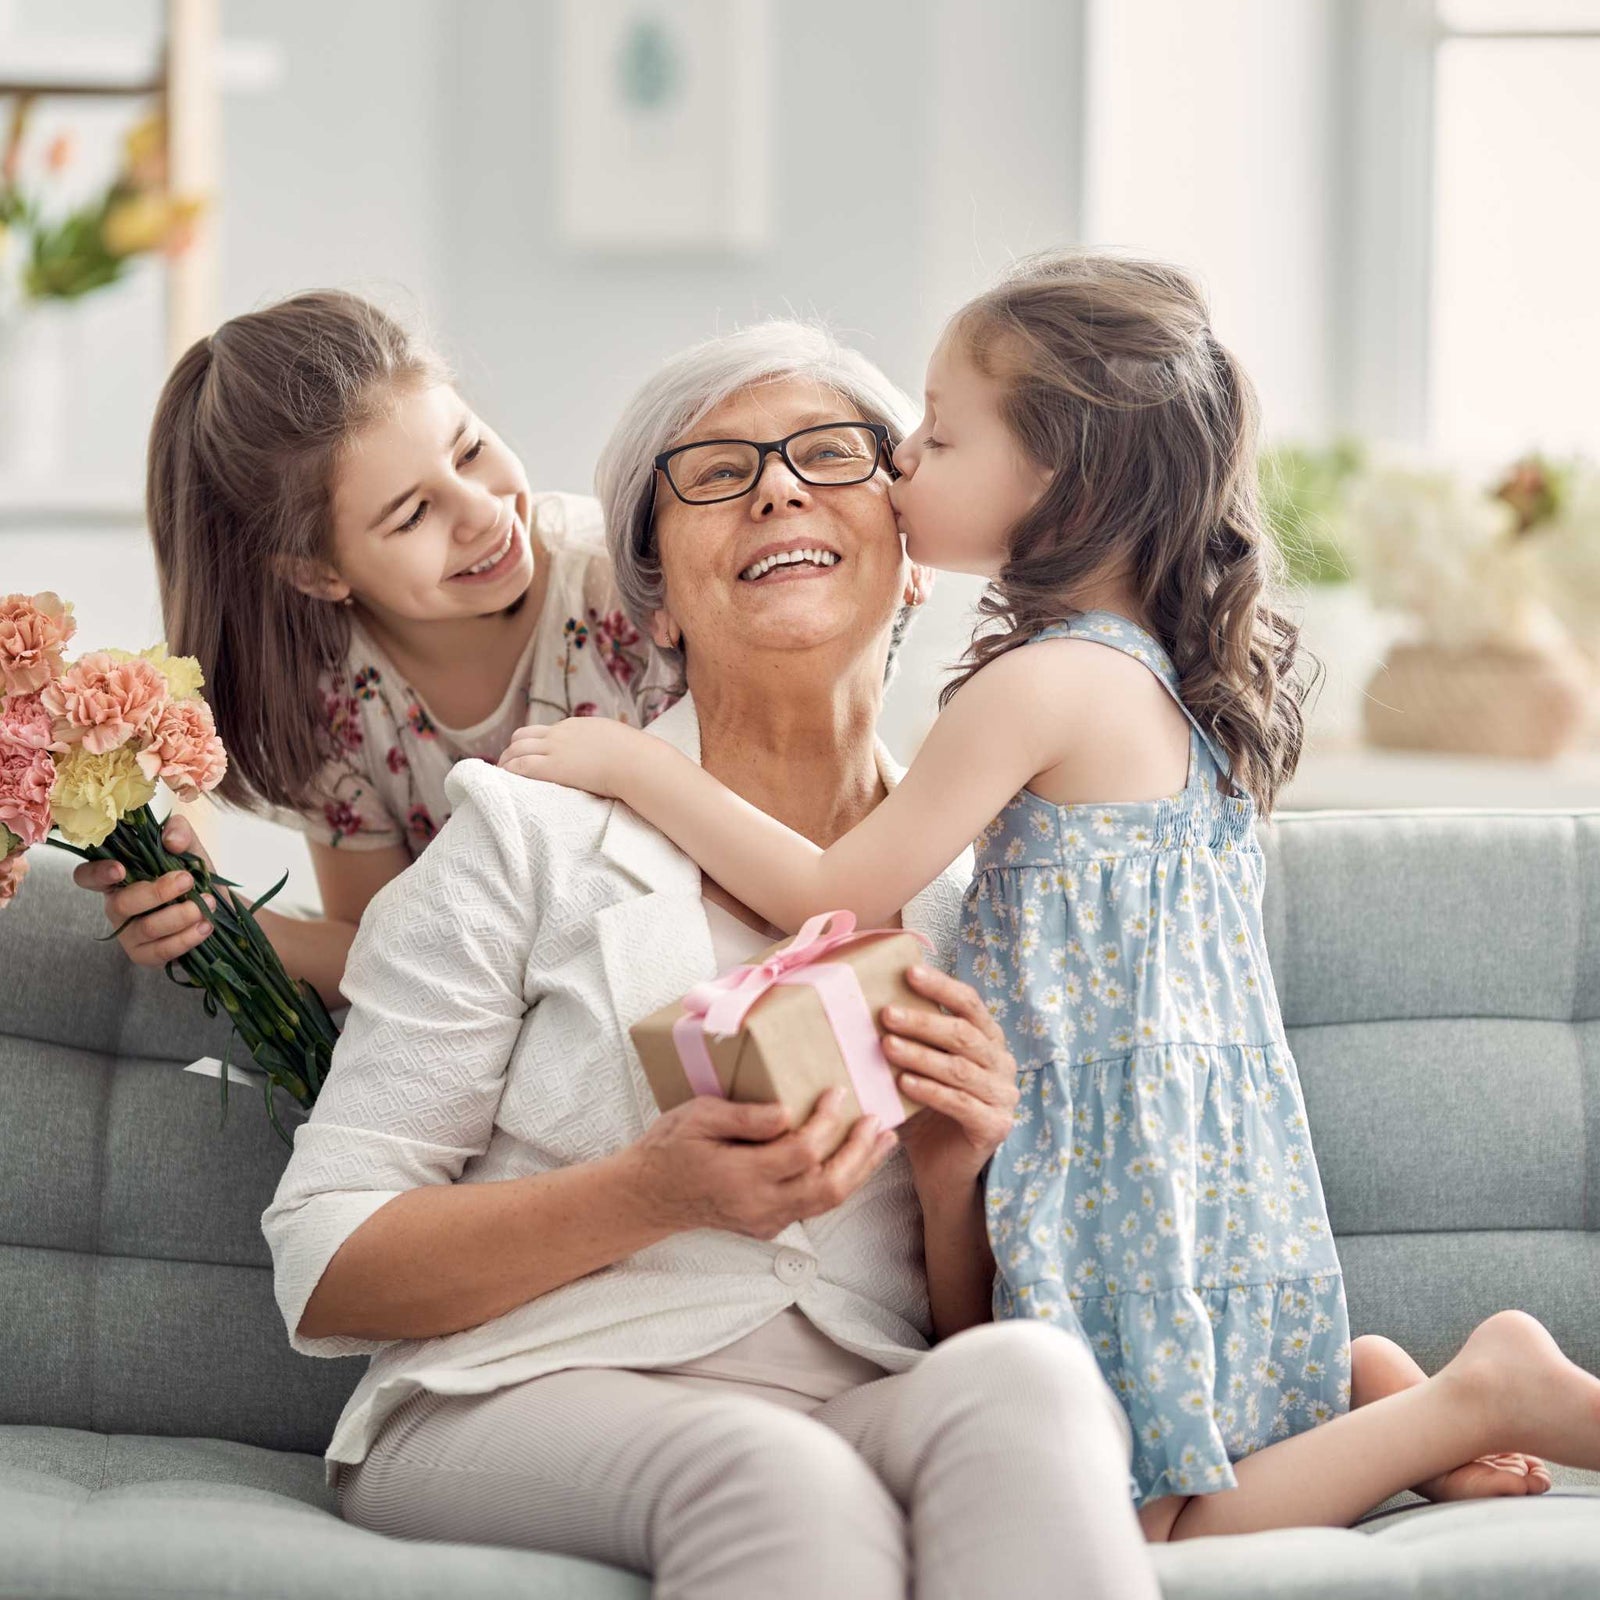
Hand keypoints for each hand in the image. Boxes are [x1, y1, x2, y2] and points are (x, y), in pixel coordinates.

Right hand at [72, 813, 216, 967]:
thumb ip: (180, 832)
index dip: (96, 874)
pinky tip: (205, 926)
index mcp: (118, 878)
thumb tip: (170, 839)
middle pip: (121, 904)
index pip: (87, 876)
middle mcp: (118, 906)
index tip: (120, 869)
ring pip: (146, 928)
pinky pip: (161, 951)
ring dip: (179, 915)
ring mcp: (129, 934)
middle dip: (157, 892)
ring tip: (206, 904)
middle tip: (187, 880)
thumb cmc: (194, 877)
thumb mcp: (190, 848)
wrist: (218, 909)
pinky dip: (187, 938)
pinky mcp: (146, 955)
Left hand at [497, 717, 647, 799]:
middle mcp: (560, 733)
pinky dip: (509, 772)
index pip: (545, 731)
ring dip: (507, 762)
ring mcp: (555, 749)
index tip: (529, 756)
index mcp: (576, 726)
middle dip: (513, 750)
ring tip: (501, 776)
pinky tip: (504, 781)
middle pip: (523, 736)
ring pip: (517, 749)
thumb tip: (616, 753)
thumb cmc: (635, 756)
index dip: (532, 744)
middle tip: (507, 766)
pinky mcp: (552, 767)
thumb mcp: (619, 742)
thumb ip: (607, 745)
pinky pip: (521, 766)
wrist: (635, 761)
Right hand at [625, 1087, 897, 1240]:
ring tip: (881, 1141)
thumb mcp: (698, 1117)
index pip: (802, 1151)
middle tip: (878, 1122)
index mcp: (741, 1175)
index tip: (837, 1092)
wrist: (649, 1197)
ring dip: (859, 1170)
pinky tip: (851, 1160)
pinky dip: (838, 1182)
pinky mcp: (768, 1226)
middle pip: (828, 1186)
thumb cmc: (670, 1148)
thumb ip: (744, 1117)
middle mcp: (759, 1205)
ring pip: (827, 1201)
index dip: (826, 1122)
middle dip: (859, 1153)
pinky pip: (813, 1206)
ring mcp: (766, 1220)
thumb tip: (787, 1112)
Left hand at [881, 963, 1018, 1197]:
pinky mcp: (995, 1126)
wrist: (942, 1169)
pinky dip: (930, 1091)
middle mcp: (1002, 1064)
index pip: (970, 1003)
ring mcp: (1003, 1096)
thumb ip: (911, 1038)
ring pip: (959, 1068)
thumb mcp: (920, 1068)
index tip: (908, 972)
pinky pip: (960, 1103)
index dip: (941, 986)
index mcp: (989, 1040)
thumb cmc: (927, 1111)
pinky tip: (903, 1083)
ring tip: (887, 1046)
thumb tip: (870, 999)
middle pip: (964, 1034)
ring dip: (921, 1054)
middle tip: (885, 1014)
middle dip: (923, 1021)